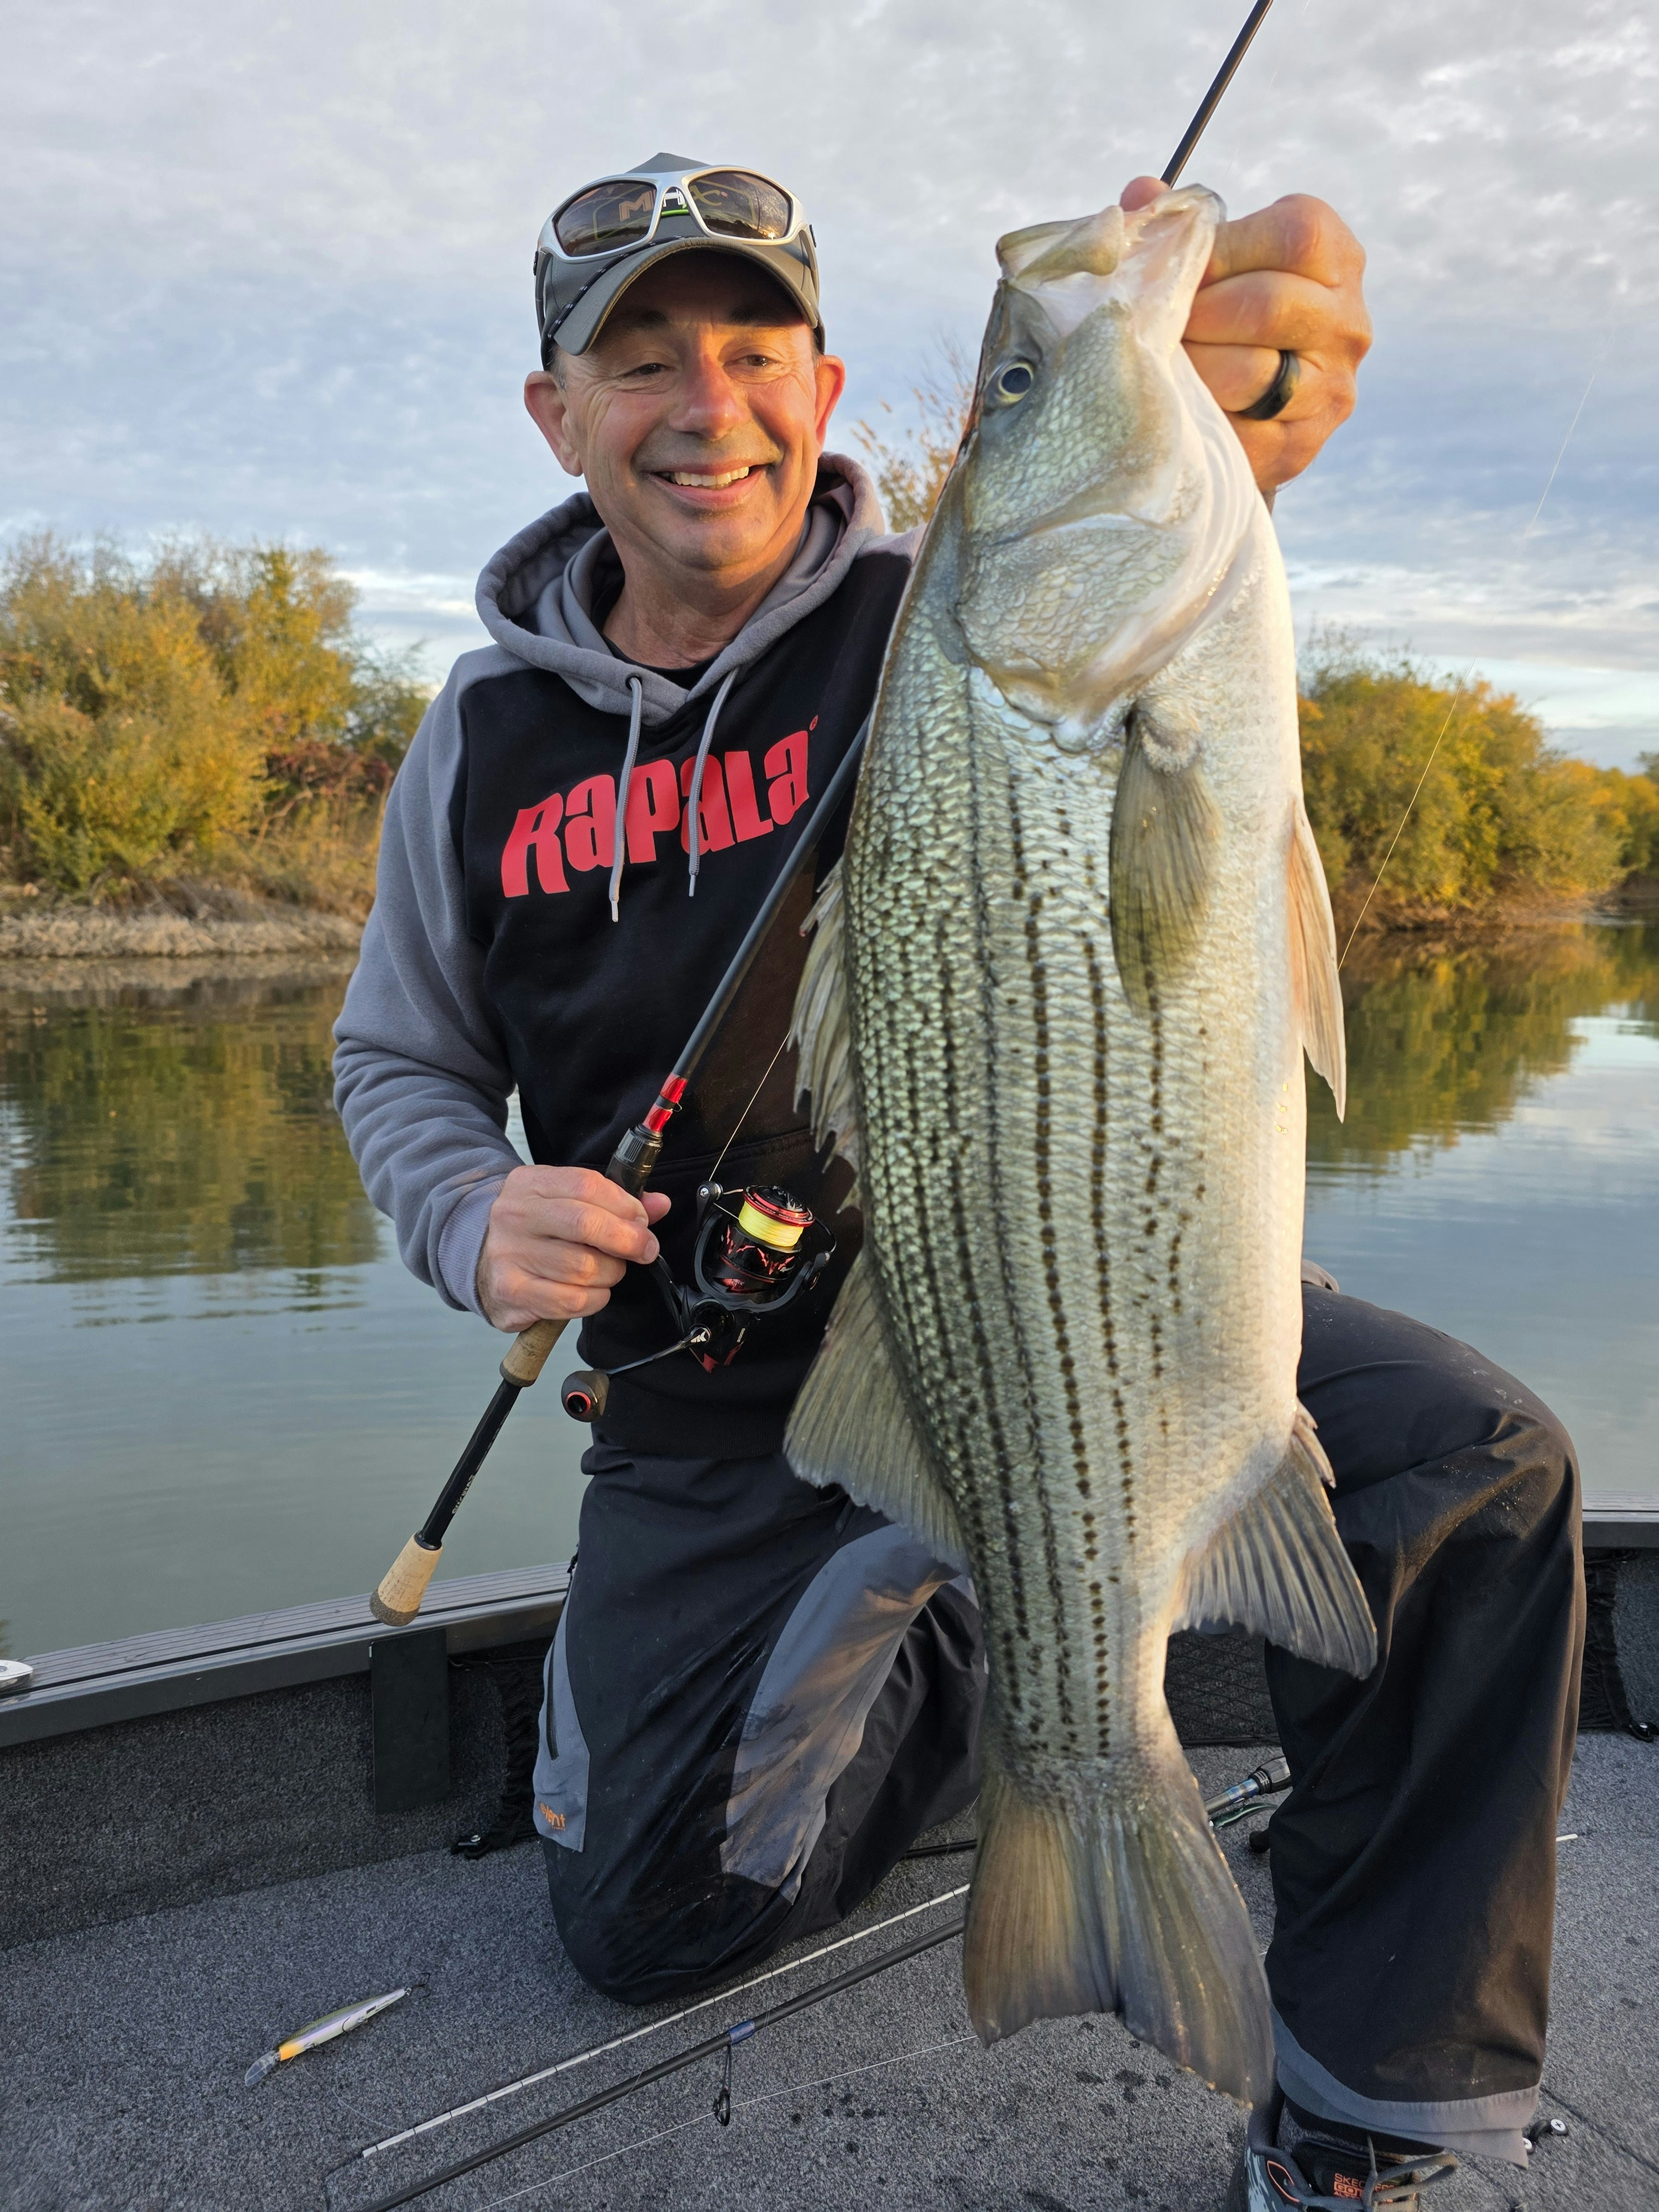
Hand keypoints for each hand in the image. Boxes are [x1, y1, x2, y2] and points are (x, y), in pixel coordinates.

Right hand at [476, 1164, 671, 1331]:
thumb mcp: (564, 1200)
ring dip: (612, 1273)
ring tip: (609, 1271)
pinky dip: (596, 1298)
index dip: (625, 1205)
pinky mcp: (512, 1292)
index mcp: (529, 1184)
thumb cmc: (533, 1227)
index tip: (641, 1221)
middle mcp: (514, 1215)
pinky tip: (594, 1291)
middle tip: (643, 1249)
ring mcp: (509, 1255)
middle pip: (586, 1225)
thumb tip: (659, 1205)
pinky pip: (573, 1300)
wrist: (478, 1255)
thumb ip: (613, 1200)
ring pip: (584, 1268)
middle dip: (628, 1240)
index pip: (587, 1185)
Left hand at [1121, 178, 1371, 494]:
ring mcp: (1331, 389)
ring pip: (1250, 372)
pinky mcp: (1300, 447)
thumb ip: (1180, 225)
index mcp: (1337, 258)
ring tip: (1163, 364)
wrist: (1249, 409)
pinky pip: (1237, 430)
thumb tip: (1141, 196)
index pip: (1294, 235)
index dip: (1222, 250)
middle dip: (1197, 315)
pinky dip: (1195, 416)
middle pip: (1267, 304)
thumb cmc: (1223, 314)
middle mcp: (1348, 323)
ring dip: (1192, 367)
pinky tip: (1175, 405)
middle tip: (1158, 325)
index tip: (1181, 271)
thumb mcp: (1213, 259)